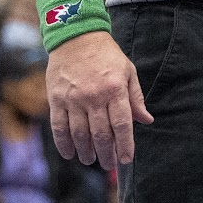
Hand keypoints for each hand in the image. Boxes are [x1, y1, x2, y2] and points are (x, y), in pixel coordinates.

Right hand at [47, 30, 153, 166]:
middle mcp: (94, 96)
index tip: (126, 159)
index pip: (121, 124)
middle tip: (109, 165)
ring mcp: (73, 99)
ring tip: (91, 160)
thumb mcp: (128, 71)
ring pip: (79, 133)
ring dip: (86, 151)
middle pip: (100, 133)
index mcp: (115, 89)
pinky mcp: (56, 99)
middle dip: (106, 153)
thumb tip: (147, 120)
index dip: (125, 144)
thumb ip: (136, 98)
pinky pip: (59, 127)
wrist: (77, 37)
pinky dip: (64, 143)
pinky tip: (70, 154)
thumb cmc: (107, 55)